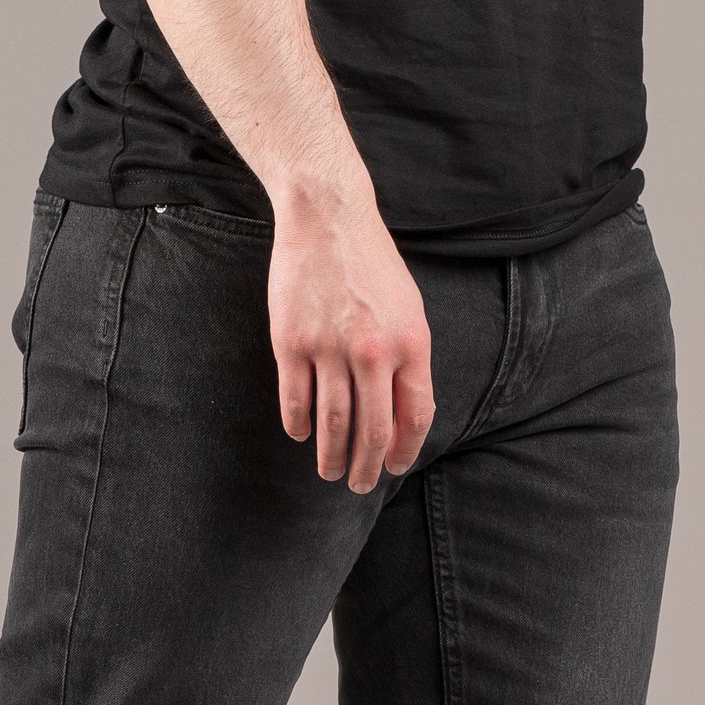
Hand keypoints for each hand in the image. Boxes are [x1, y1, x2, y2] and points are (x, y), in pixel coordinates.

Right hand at [267, 184, 435, 491]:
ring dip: (332, 456)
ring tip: (330, 472)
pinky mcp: (290, 342)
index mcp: (410, 343)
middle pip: (371, 430)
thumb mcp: (409, 310)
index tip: (392, 467)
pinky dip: (298, 424)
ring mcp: (328, 347)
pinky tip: (302, 434)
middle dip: (366, 468)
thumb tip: (400, 417)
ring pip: (332, 422)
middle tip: (359, 486)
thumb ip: (408, 361)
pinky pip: (295, 399)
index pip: (414, 416)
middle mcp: (373, 351)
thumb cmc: (373, 265)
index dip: (404, 450)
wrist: (328, 219)